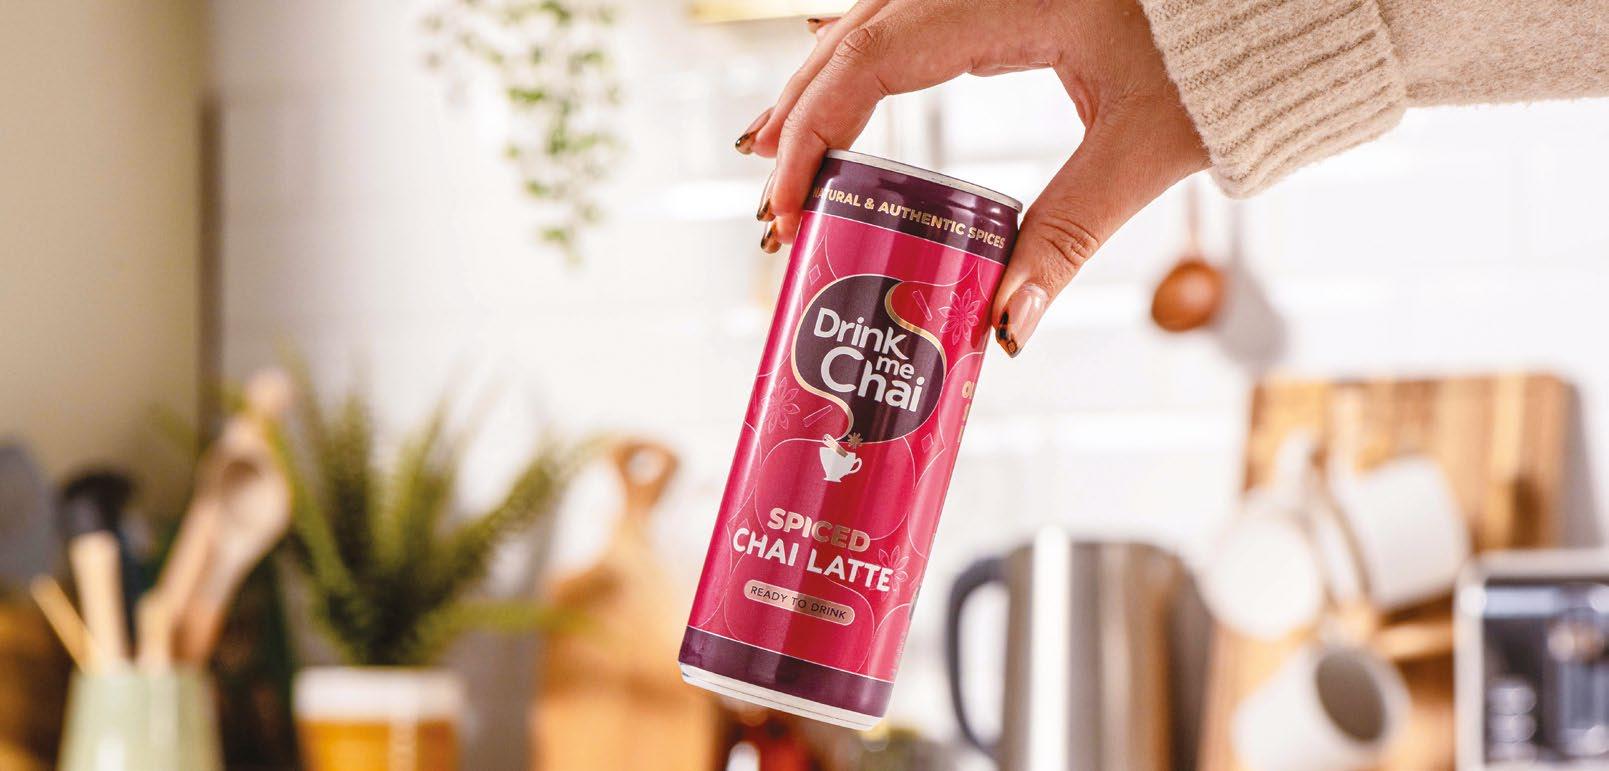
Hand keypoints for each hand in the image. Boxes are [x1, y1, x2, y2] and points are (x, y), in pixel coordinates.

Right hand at [739, 0, 1208, 355]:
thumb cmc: (1223, 53)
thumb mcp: (1142, 147)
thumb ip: (1068, 235)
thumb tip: (1002, 331)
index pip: (867, 64)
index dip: (812, 135)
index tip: (787, 207)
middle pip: (850, 42)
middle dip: (798, 122)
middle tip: (768, 202)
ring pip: (869, 25)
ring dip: (819, 89)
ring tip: (777, 151)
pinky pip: (904, 22)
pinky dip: (862, 64)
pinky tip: (845, 90)